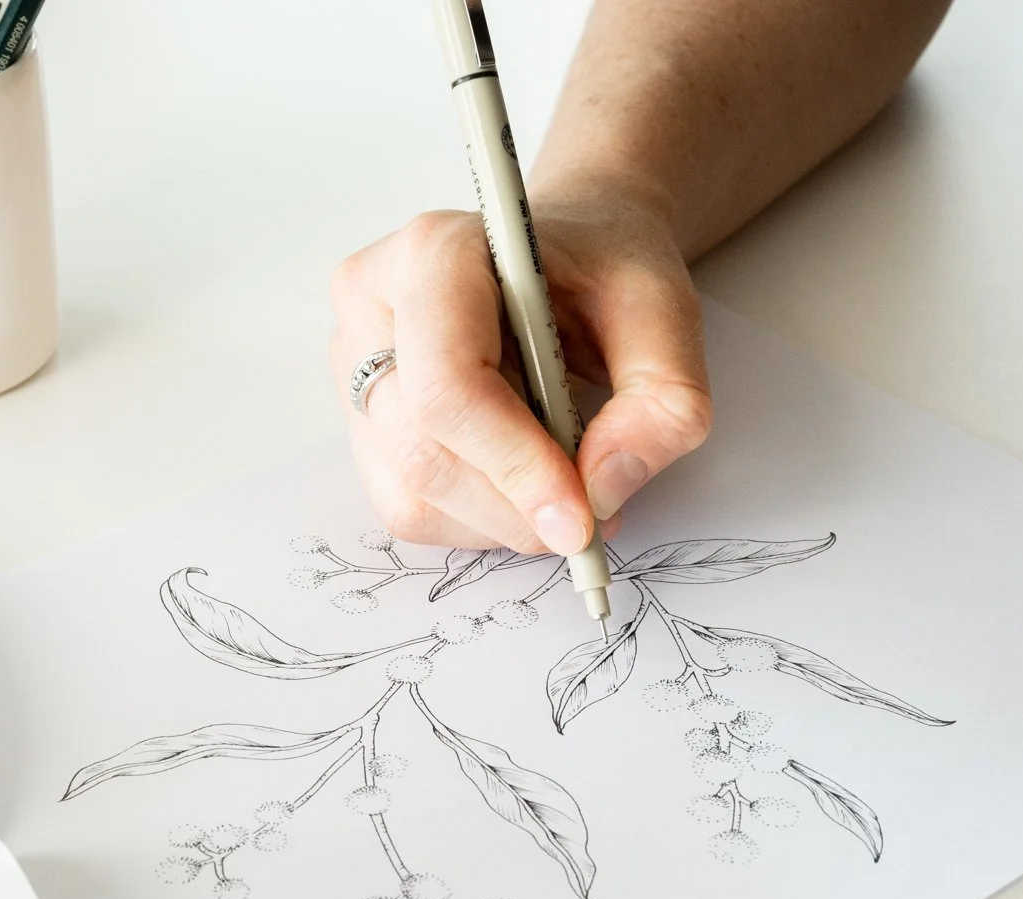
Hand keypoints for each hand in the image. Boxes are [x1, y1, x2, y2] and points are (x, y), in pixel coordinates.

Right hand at [329, 191, 710, 553]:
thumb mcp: (667, 317)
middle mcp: (373, 305)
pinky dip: (475, 520)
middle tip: (589, 520)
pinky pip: (406, 507)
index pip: (448, 384)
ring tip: (562, 485)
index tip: (581, 517)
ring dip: (498, 521)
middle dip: (514, 508)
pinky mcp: (360, 418)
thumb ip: (662, 404)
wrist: (571, 255)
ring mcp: (354, 365)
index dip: (514, 465)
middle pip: (422, 451)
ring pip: (409, 494)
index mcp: (436, 254)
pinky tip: (520, 482)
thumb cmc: (605, 271)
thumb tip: (603, 491)